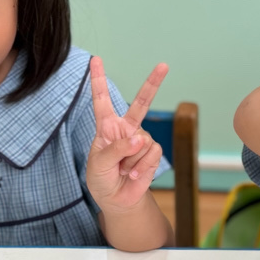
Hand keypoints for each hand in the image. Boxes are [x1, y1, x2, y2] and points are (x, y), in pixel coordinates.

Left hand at [85, 57, 168, 212]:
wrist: (116, 200)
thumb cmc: (101, 179)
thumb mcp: (99, 164)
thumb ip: (116, 149)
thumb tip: (140, 139)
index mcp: (106, 127)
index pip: (101, 99)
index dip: (98, 79)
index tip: (95, 59)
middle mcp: (126, 129)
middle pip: (141, 102)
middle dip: (153, 83)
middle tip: (163, 65)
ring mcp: (141, 140)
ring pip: (143, 141)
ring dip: (131, 160)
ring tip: (122, 170)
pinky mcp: (152, 153)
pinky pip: (151, 153)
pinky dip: (142, 166)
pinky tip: (133, 174)